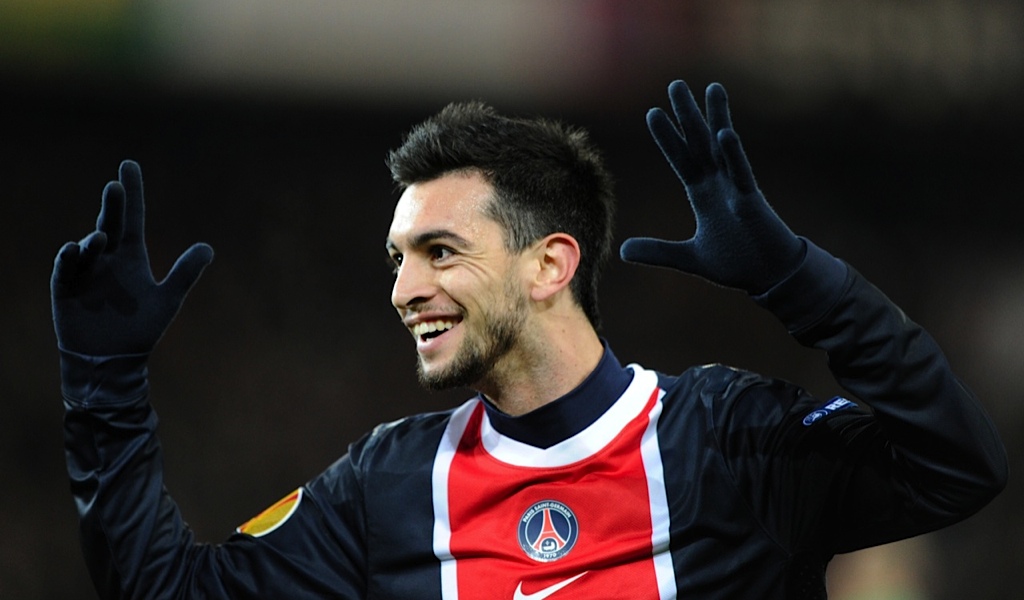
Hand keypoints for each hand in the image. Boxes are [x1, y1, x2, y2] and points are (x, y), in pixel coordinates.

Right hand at [51, 160, 213, 355]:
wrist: (111, 360)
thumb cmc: (140, 330)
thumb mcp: (167, 300)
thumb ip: (185, 274)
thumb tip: (208, 248)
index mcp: (131, 256)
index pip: (132, 217)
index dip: (132, 192)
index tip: (129, 165)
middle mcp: (108, 258)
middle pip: (110, 223)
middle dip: (112, 205)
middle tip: (117, 186)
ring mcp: (86, 271)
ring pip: (88, 245)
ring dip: (94, 238)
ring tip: (102, 236)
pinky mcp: (65, 287)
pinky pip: (66, 267)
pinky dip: (70, 257)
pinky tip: (75, 251)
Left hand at [620, 80, 803, 294]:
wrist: (769, 276)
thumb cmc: (736, 262)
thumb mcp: (688, 257)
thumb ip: (658, 251)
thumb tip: (623, 250)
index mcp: (704, 195)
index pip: (682, 159)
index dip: (668, 138)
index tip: (654, 112)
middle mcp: (720, 185)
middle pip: (700, 143)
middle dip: (688, 115)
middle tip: (676, 85)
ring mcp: (736, 189)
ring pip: (723, 148)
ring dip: (717, 119)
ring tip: (712, 88)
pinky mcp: (752, 202)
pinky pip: (741, 173)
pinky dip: (733, 154)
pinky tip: (725, 132)